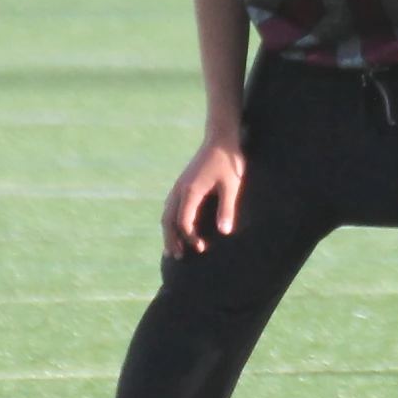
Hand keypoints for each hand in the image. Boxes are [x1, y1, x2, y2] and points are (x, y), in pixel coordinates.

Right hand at [163, 137, 244, 257]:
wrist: (220, 139)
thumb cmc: (229, 162)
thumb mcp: (232, 185)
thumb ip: (227, 208)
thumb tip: (224, 232)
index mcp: (190, 191)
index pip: (184, 222)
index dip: (190, 238)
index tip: (202, 248)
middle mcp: (179, 190)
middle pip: (168, 220)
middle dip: (171, 240)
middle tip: (177, 257)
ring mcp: (178, 186)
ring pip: (166, 213)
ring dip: (168, 232)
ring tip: (172, 249)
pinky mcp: (182, 184)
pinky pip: (170, 206)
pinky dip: (170, 221)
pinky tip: (176, 229)